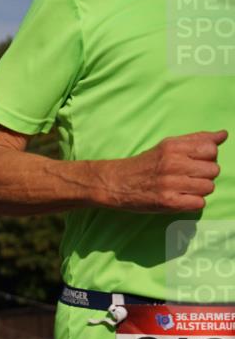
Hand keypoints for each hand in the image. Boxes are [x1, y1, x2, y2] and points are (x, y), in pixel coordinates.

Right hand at [100, 130, 226, 211]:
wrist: (115, 183)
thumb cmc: (144, 165)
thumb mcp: (167, 146)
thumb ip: (196, 139)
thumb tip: (223, 135)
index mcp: (173, 147)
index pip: (211, 149)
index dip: (207, 157)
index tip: (194, 162)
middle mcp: (172, 164)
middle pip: (213, 170)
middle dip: (204, 175)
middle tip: (188, 177)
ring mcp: (170, 184)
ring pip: (208, 187)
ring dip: (199, 190)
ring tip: (184, 188)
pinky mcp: (168, 202)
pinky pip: (199, 203)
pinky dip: (193, 203)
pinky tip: (181, 199)